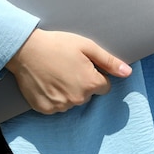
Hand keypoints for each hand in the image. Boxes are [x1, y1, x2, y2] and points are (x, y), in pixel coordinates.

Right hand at [5, 29, 132, 114]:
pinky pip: (56, 106)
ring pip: (72, 101)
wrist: (25, 49)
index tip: (82, 65)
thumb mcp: (86, 46)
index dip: (94, 74)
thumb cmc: (57, 44)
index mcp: (90, 83)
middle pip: (88, 94)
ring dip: (67, 90)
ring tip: (55, 73)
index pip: (104, 86)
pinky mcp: (45, 109)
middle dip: (81, 83)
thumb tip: (127, 72)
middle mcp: (77, 98)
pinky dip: (53, 96)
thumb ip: (109, 61)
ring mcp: (60, 105)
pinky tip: (47, 82)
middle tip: (67, 66)